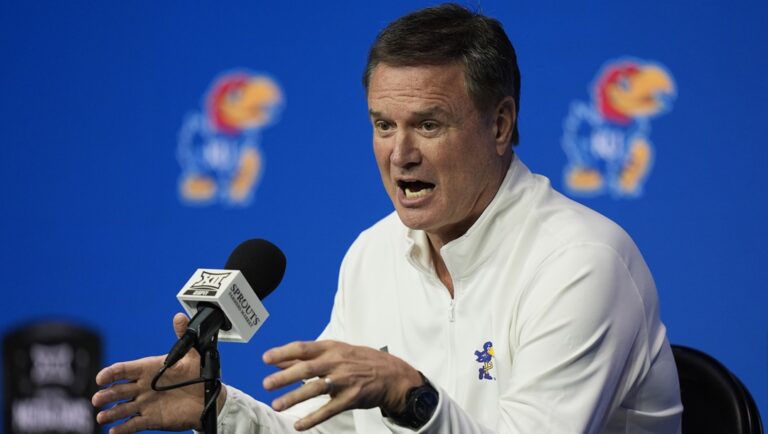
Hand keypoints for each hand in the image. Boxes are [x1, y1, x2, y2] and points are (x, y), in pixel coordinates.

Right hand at [92, 313, 221, 433]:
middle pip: (119, 390)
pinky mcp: (152, 419)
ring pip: (123, 408)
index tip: (101, 378)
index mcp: (149, 369)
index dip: (111, 373)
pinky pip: (134, 425)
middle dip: (106, 394)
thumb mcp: (192, 354)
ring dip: (111, 413)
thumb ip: (184, 335)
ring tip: (103, 417)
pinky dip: (123, 429)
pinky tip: (114, 432)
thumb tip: (179, 317)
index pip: (125, 370)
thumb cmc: (198, 374)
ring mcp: (146, 403)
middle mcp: (143, 387)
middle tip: (98, 398)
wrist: (208, 397)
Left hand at [262, 340, 422, 430]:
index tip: (266, 359)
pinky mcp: (350, 398)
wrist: (392, 374)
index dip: (283, 353)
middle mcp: (336, 362)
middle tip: (267, 384)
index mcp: (331, 348)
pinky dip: (313, 418)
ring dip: (295, 397)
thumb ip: (306, 357)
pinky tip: (299, 425)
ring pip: (315, 389)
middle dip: (285, 377)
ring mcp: (344, 381)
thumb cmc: (360, 361)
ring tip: (278, 405)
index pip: (303, 348)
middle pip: (306, 369)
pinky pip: (329, 410)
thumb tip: (279, 361)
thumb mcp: (335, 351)